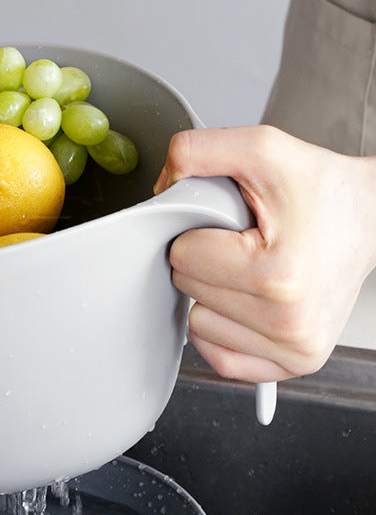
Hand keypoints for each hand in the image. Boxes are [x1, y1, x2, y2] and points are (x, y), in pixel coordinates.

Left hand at [153, 125, 375, 382]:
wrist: (371, 217)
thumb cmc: (322, 190)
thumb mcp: (263, 149)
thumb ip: (199, 152)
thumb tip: (159, 187)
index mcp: (279, 275)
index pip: (182, 257)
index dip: (199, 232)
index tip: (233, 225)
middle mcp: (289, 322)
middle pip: (187, 291)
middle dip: (206, 261)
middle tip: (247, 244)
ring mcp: (293, 349)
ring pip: (197, 325)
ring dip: (213, 296)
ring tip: (253, 271)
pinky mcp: (292, 365)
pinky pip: (218, 357)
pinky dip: (223, 328)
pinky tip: (249, 302)